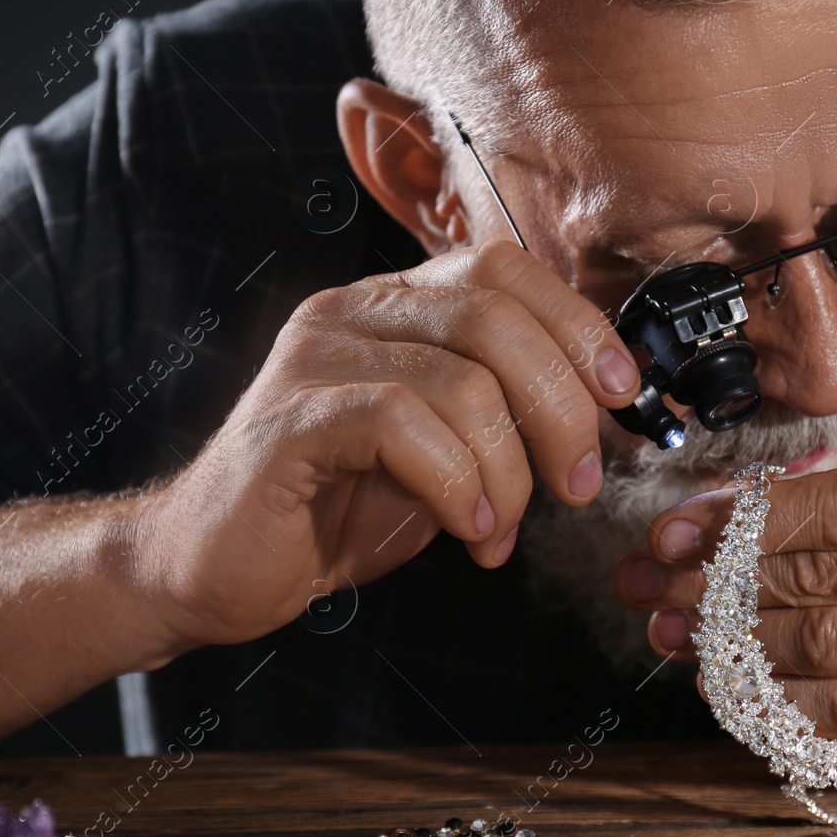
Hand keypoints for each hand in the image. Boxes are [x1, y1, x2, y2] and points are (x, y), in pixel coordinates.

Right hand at [132, 241, 640, 647]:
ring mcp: (315, 359)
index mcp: (392, 306)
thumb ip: (503, 413)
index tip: (622, 394)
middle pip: (495, 315)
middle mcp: (352, 312)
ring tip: (499, 528)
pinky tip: (465, 530)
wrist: (213, 568)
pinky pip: (403, 425)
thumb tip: (601, 408)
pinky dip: (456, 483)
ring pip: (462, 379)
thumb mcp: (444, 451)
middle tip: (576, 485)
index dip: (577, 323)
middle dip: (561, 408)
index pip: (502, 268)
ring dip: (508, 471)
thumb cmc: (334, 508)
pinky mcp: (291, 420)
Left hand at [614, 440, 836, 764]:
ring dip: (734, 644)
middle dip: (717, 584)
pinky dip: (783, 699)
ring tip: (678, 634)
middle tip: (656, 585)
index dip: (738, 521)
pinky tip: (739, 685)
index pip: (833, 506)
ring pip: (826, 646)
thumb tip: (747, 507)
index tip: (677, 530)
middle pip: (820, 577)